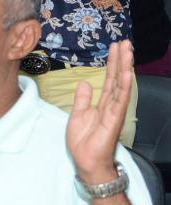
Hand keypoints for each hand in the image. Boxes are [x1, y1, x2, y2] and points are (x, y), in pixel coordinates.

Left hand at [67, 40, 133, 183]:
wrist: (86, 162)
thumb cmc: (83, 142)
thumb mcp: (77, 115)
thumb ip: (82, 99)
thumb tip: (84, 82)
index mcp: (102, 104)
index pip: (108, 79)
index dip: (111, 64)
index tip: (114, 48)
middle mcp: (111, 105)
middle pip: (116, 78)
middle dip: (120, 60)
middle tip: (124, 42)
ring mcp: (114, 111)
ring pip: (120, 85)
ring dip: (124, 67)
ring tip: (127, 50)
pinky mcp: (114, 119)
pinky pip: (119, 100)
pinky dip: (123, 86)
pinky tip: (126, 73)